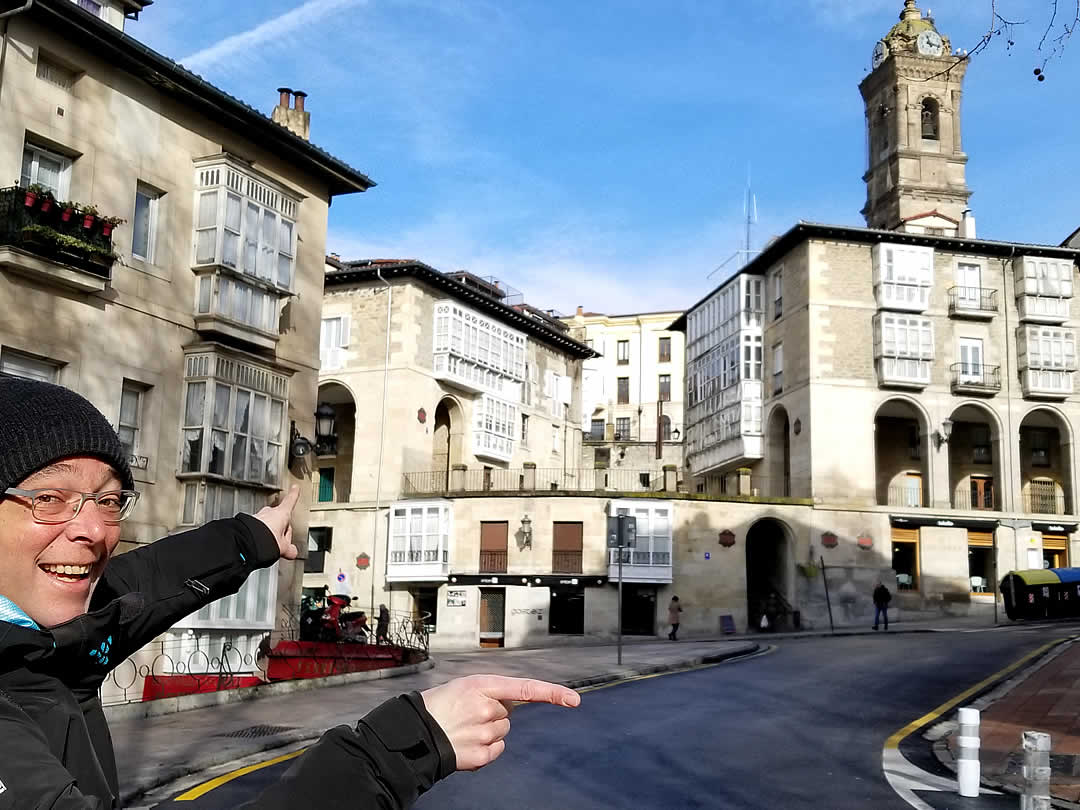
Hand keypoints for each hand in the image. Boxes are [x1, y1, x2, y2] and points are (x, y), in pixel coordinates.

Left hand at [254, 486, 299, 559]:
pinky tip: (259, 545)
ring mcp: (258, 517)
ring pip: (268, 524)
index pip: (290, 502)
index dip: (293, 495)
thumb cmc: (264, 540)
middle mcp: (269, 513)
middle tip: (281, 543)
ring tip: (269, 546)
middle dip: (281, 530)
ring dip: (270, 533)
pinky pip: (258, 528)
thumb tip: (292, 552)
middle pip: (280, 519)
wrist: (245, 543)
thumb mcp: (283, 547)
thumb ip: (289, 548)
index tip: (295, 488)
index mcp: (281, 514)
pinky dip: (259, 535)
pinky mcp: (248, 523)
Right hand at [421, 674, 579, 770]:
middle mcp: (486, 709)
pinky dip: (487, 747)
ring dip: (489, 730)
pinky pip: (498, 749)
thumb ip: (493, 692)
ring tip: (464, 727)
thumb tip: (514, 703)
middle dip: (494, 713)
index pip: (526, 688)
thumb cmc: (439, 705)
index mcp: (482, 686)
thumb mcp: (465, 686)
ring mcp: (483, 734)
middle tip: (469, 713)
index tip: (573, 699)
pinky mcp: (480, 755)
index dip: (552, 693)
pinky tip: (468, 742)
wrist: (415, 732)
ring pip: (503, 731)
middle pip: (509, 713)